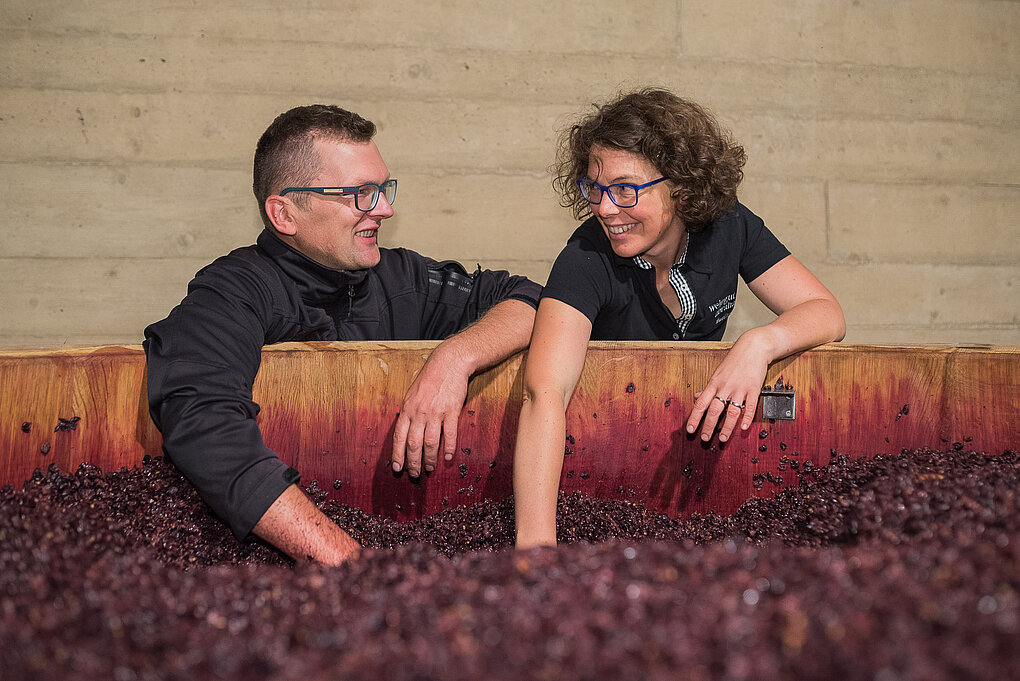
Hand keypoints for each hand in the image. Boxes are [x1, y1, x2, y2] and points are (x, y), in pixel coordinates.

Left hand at [391, 345, 470, 476]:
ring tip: (429, 468)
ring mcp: (436, 412)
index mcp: (407, 409)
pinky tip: (449, 457)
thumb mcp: (412, 393)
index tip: (398, 467)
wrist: (449, 363)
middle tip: (415, 474)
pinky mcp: (451, 411)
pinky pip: (449, 434)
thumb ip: (409, 412)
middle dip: (413, 462)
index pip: (399, 436)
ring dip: (430, 459)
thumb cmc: (430, 377)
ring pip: (430, 443)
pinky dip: (449, 448)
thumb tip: (406, 430)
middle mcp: (419, 412)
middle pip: (413, 444)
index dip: (397, 454)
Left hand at [685, 332, 770, 442]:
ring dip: (727, 427)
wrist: (754, 348)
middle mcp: (726, 387)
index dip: (695, 417)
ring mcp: (740, 389)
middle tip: (704, 439)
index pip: (701, 403)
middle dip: (708, 426)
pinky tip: (743, 428)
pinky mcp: (754, 389)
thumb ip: (709, 387)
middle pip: (714, 410)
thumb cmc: (735, 360)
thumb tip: (696, 396)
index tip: (690, 429)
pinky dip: (747, 418)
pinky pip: (750, 407)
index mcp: (715, 383)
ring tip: (723, 438)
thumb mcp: (718, 372)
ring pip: (732, 411)